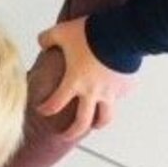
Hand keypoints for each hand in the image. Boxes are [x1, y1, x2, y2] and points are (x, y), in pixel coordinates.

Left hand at [36, 16, 134, 141]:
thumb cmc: (92, 34)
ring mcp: (111, 92)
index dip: (46, 109)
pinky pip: (122, 96)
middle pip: (81, 122)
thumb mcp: (62, 31)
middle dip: (71, 132)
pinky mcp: (126, 86)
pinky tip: (115, 94)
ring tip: (95, 124)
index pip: (55, 104)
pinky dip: (117, 98)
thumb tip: (41, 42)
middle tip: (65, 135)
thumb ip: (48, 38)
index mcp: (74, 82)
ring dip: (98, 123)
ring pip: (106, 117)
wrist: (121, 33)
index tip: (42, 110)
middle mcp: (93, 92)